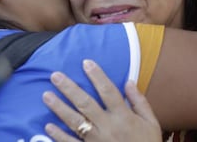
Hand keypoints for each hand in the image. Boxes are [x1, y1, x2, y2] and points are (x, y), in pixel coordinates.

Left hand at [42, 59, 161, 141]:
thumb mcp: (151, 122)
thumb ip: (139, 101)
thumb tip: (128, 82)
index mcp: (123, 116)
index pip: (108, 91)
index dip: (97, 76)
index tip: (86, 62)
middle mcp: (108, 127)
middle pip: (85, 104)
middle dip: (69, 89)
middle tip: (55, 76)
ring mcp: (96, 141)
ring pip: (75, 122)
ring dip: (59, 108)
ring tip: (46, 95)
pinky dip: (59, 136)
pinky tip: (47, 126)